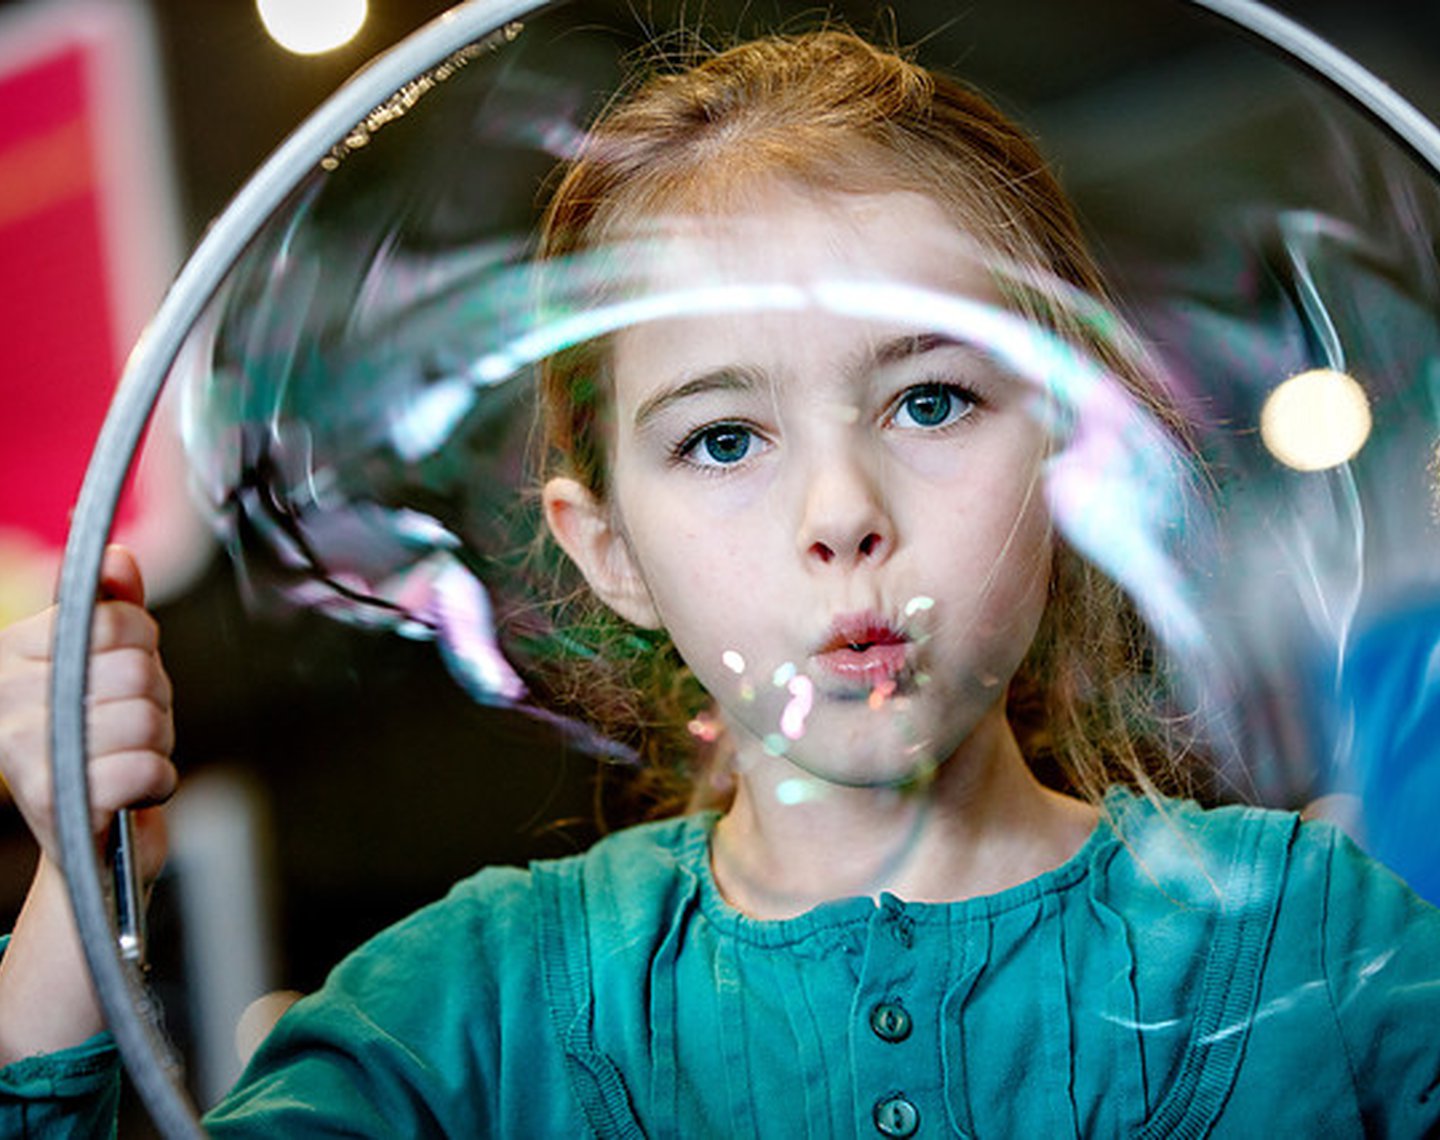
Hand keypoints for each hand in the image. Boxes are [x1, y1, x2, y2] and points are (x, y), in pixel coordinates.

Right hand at [0, 546, 174, 875]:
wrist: (87, 838)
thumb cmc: (102, 742)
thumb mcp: (111, 665)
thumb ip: (115, 608)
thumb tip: (116, 556)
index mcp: (15, 652)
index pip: (117, 620)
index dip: (143, 648)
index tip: (122, 676)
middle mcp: (8, 698)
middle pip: (137, 669)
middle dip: (154, 699)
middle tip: (130, 724)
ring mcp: (25, 750)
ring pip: (145, 717)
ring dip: (156, 742)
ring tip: (127, 755)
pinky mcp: (55, 799)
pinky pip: (144, 767)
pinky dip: (156, 781)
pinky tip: (132, 789)